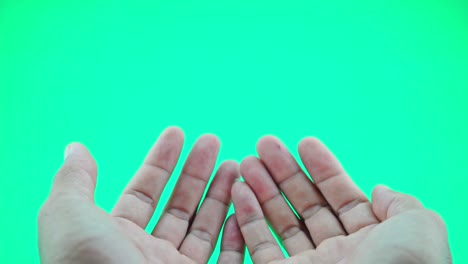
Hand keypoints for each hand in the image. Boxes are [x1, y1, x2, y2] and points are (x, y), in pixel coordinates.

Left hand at [38, 127, 244, 263]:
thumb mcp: (69, 218)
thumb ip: (74, 181)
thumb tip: (75, 147)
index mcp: (116, 236)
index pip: (144, 191)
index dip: (160, 160)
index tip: (178, 132)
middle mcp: (147, 254)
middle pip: (178, 205)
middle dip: (196, 171)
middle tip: (214, 141)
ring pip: (204, 228)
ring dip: (221, 195)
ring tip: (236, 166)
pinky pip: (225, 260)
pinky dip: (236, 235)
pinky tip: (242, 208)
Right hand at [231, 136, 451, 263]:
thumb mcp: (419, 227)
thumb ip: (401, 203)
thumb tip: (379, 189)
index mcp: (370, 241)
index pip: (340, 196)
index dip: (322, 167)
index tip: (304, 142)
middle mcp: (338, 253)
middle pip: (305, 204)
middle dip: (284, 172)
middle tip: (265, 143)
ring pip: (280, 222)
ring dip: (261, 189)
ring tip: (245, 161)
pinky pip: (259, 247)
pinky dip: (247, 218)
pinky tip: (239, 191)